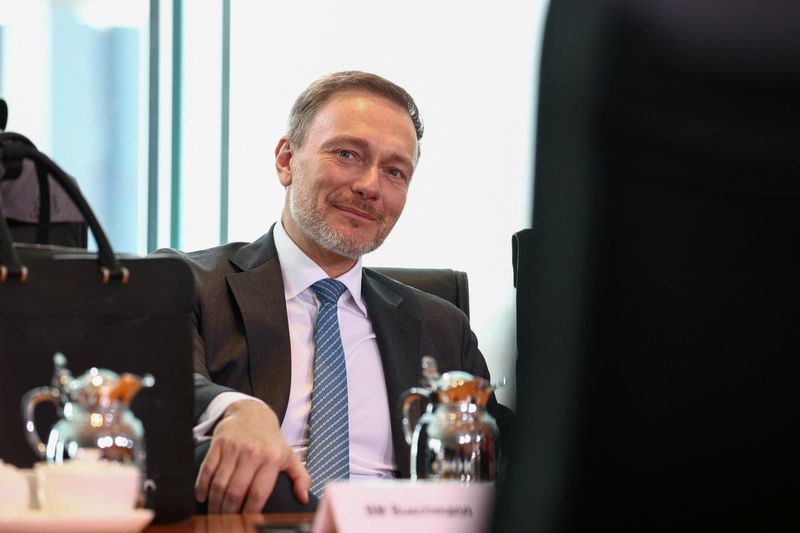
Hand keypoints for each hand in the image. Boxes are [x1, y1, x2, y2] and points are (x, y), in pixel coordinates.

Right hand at [195, 400, 310, 512]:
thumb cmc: (271, 440)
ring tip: (215, 514)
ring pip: (220, 483)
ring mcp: (233, 448)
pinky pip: (207, 469)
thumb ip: (300, 477)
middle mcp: (252, 453)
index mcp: (271, 459)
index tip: (245, 522)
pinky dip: (202, 486)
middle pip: (236, 492)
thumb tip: (304, 498)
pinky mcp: (218, 444)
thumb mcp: (290, 456)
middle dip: (229, 512)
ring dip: (215, 503)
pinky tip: (202, 497)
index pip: (258, 493)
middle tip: (226, 522)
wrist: (252, 413)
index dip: (250, 512)